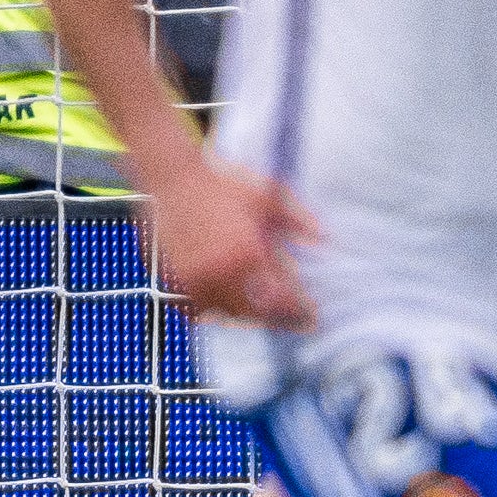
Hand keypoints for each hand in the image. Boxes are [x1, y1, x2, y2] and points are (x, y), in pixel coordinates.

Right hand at [146, 152, 320, 327]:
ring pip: (225, 314)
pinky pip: (198, 308)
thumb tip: (323, 238)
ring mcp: (194, 278)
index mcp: (247, 253)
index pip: (279, 298)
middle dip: (274, 318)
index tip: (312, 317)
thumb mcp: (267, 197)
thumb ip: (298, 220)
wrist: (173, 177)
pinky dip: (215, 310)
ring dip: (245, 316)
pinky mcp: (173, 278)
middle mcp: (220, 272)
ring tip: (263, 313)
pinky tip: (229, 305)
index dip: (298, 311)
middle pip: (254, 313)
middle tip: (291, 319)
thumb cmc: (222, 184)